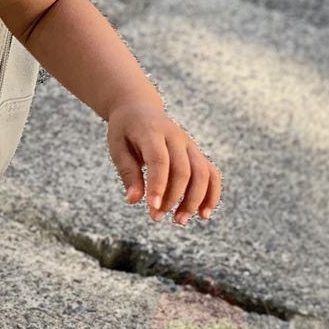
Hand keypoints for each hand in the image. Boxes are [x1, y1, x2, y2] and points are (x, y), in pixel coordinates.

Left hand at [106, 101, 220, 223]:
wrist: (139, 108)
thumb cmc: (125, 130)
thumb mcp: (117, 146)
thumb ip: (127, 172)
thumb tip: (134, 200)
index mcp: (151, 131)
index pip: (159, 160)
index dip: (158, 185)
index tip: (152, 207)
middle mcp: (175, 137)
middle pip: (183, 170)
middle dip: (173, 198)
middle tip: (156, 217)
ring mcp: (189, 145)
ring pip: (202, 174)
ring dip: (194, 200)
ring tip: (179, 221)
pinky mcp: (196, 153)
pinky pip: (211, 174)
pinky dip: (212, 194)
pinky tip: (203, 214)